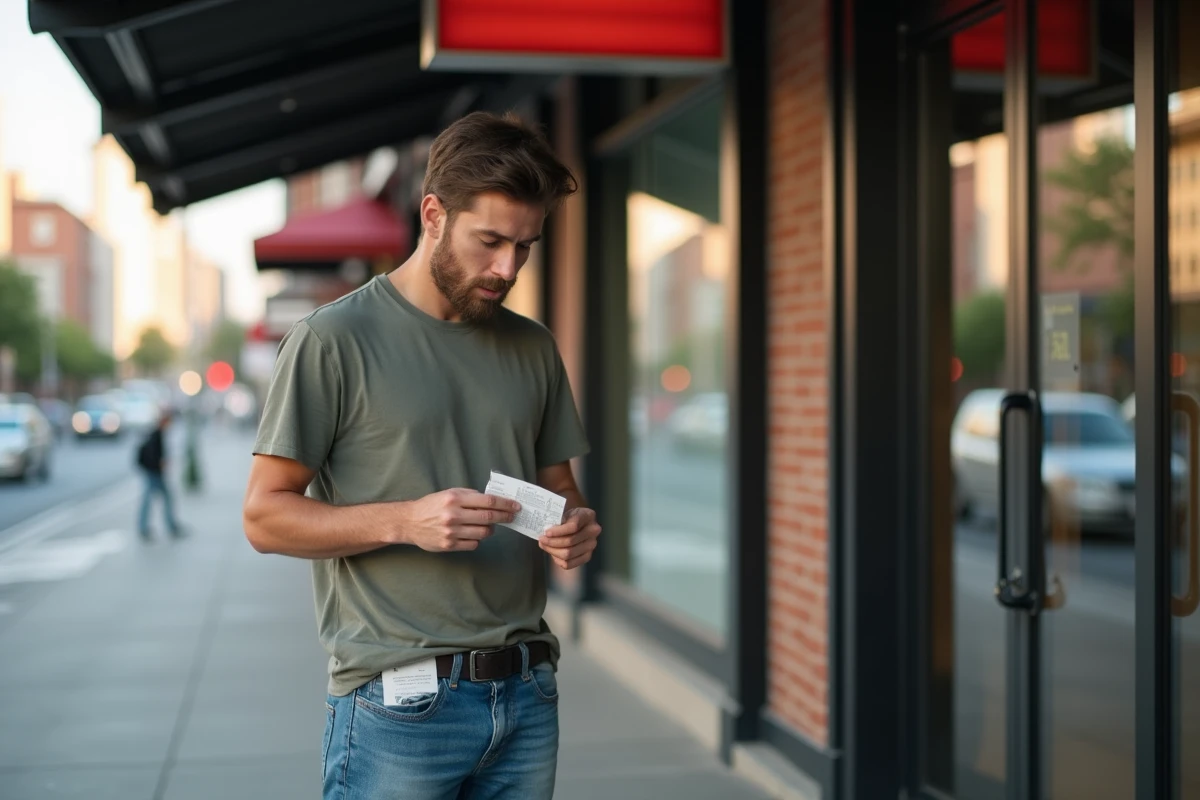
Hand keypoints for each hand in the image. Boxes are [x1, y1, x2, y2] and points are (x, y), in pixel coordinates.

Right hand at [400, 489, 519, 552]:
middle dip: (505, 517)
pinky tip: (473, 534)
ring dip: (490, 529)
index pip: (487, 501)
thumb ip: (469, 495)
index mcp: (455, 499)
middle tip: (512, 517)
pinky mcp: (449, 545)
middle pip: (488, 518)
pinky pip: (473, 544)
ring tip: (488, 526)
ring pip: (483, 533)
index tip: (515, 506)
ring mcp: (452, 532)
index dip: (505, 504)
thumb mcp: (449, 493)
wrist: (409, 522)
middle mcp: (454, 515)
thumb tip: (492, 500)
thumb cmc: (431, 506)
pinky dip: (477, 540)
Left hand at [539, 507, 600, 569]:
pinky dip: (557, 560)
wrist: (576, 522)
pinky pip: (569, 564)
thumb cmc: (567, 517)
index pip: (573, 526)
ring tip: (544, 545)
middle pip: (570, 541)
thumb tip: (545, 532)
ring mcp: (591, 545)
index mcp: (588, 516)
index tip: (546, 532)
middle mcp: (593, 531)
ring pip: (569, 554)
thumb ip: (556, 519)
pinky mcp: (587, 556)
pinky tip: (552, 552)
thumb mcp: (564, 512)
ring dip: (552, 551)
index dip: (558, 531)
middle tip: (541, 539)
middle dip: (552, 542)